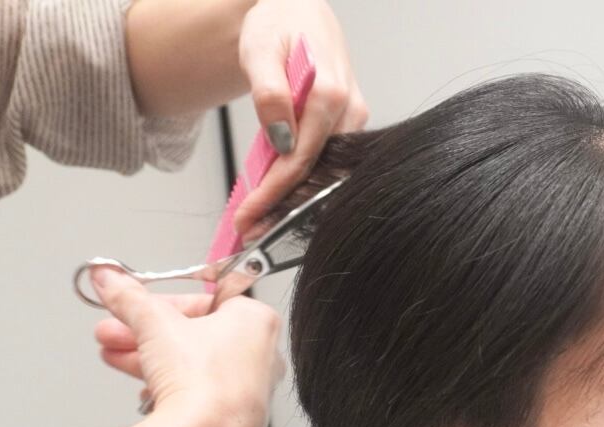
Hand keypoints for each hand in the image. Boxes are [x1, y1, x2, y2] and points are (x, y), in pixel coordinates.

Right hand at [90, 267, 285, 426]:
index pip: (205, 299)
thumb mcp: (155, 326)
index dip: (163, 302)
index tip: (134, 302)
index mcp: (256, 322)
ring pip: (192, 366)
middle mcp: (262, 356)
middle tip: (113, 328)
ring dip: (148, 359)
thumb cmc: (204, 382)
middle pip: (194, 334)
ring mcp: (250, 391)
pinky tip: (144, 393)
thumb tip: (109, 280)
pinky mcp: (234, 421)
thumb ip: (129, 298)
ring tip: (113, 356)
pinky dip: (169, 391)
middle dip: (145, 332)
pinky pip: (198, 397)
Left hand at [233, 0, 367, 240]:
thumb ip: (270, 93)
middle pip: (317, 172)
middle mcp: (350, 109)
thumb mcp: (260, 50)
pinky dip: (304, 177)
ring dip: (294, 195)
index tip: (249, 217)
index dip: (274, 193)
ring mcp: (353, 117)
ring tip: (261, 216)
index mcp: (332, 93)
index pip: (302, 159)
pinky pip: (328, 158)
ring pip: (325, 169)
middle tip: (250, 227)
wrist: (295, 7)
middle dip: (283, 205)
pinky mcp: (349, 121)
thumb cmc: (277, 23)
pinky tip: (281, 190)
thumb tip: (281, 138)